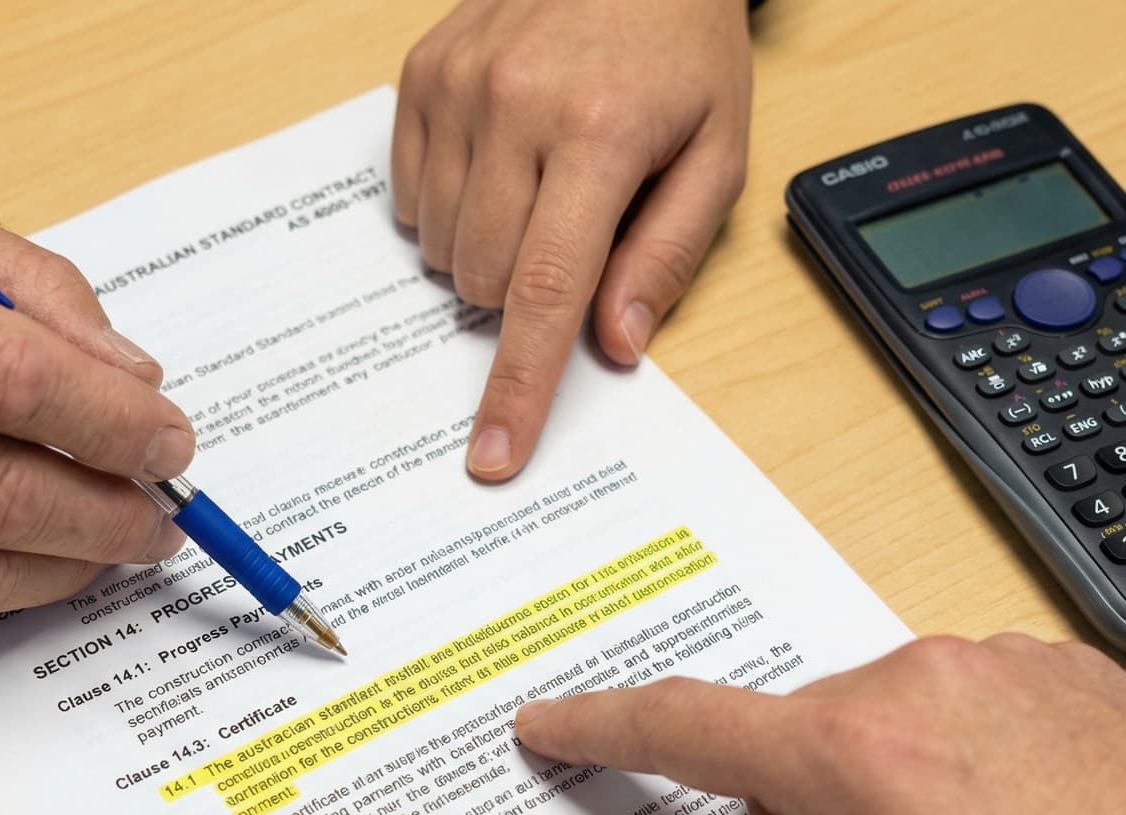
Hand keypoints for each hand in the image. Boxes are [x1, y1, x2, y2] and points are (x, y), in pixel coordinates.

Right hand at [0, 190, 187, 641]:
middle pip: (2, 494)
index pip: (17, 381)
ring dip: (68, 570)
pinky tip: (26, 567)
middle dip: (112, 515)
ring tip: (111, 545)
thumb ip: (21, 285)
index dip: (115, 427)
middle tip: (161, 516)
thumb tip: (130, 379)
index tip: (170, 444)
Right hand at [394, 0, 751, 480]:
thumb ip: (665, 255)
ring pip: (442, 247)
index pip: (544, 291)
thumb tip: (614, 346)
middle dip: (526, 292)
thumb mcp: (717, 153)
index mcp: (600, 132)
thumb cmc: (683, 50)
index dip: (518, 387)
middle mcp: (517, 103)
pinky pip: (409, 196)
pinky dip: (451, 204)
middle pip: (485, 281)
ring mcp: (459, 84)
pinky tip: (500, 161)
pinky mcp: (422, 72)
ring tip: (541, 187)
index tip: (494, 454)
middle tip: (575, 232)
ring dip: (487, 250)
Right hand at [514, 635, 1125, 814]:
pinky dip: (952, 774)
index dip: (600, 725)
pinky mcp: (1063, 670)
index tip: (547, 720)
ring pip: (874, 728)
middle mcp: (924, 679)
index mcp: (861, 756)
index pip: (687, 722)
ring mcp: (1002, 665)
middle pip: (793, 743)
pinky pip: (953, 710)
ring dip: (883, 803)